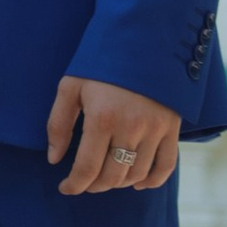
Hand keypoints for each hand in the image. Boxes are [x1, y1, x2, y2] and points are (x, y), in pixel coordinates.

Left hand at [47, 75, 182, 193]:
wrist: (143, 38)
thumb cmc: (101, 62)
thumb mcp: (71, 86)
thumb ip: (59, 124)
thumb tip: (54, 160)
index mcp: (102, 118)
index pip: (87, 168)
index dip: (74, 184)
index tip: (65, 187)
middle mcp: (131, 128)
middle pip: (112, 176)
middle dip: (94, 185)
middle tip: (84, 181)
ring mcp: (155, 130)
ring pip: (136, 175)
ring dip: (118, 183)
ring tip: (105, 177)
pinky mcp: (172, 128)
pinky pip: (166, 167)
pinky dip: (151, 181)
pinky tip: (137, 182)